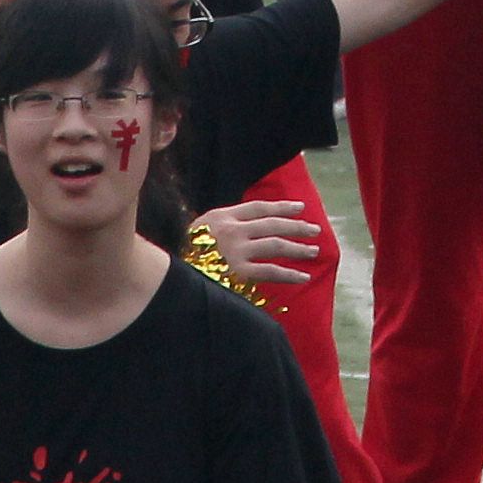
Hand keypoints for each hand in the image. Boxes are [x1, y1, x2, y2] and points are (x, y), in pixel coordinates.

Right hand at [193, 198, 323, 294]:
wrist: (168, 271)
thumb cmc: (183, 254)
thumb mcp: (200, 231)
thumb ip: (222, 227)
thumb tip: (246, 228)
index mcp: (222, 216)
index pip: (259, 208)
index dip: (281, 207)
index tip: (300, 208)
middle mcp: (232, 230)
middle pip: (273, 224)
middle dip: (297, 226)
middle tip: (315, 230)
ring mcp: (236, 251)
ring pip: (276, 245)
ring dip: (298, 247)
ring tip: (313, 250)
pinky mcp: (238, 272)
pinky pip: (270, 271)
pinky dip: (289, 274)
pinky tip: (303, 275)